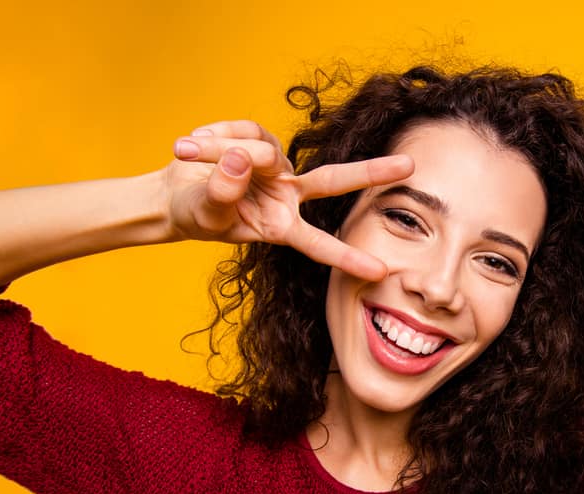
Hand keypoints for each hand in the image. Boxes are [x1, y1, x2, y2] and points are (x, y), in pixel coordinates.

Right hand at [165, 120, 412, 280]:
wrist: (173, 194)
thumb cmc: (194, 214)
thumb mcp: (204, 212)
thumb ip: (223, 191)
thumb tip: (243, 161)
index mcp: (280, 227)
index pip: (319, 244)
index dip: (347, 257)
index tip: (382, 273)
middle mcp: (288, 196)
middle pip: (333, 182)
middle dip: (371, 173)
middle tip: (410, 166)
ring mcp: (277, 167)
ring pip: (264, 152)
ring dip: (220, 151)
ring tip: (185, 151)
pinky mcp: (261, 139)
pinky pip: (243, 130)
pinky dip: (214, 136)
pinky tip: (192, 144)